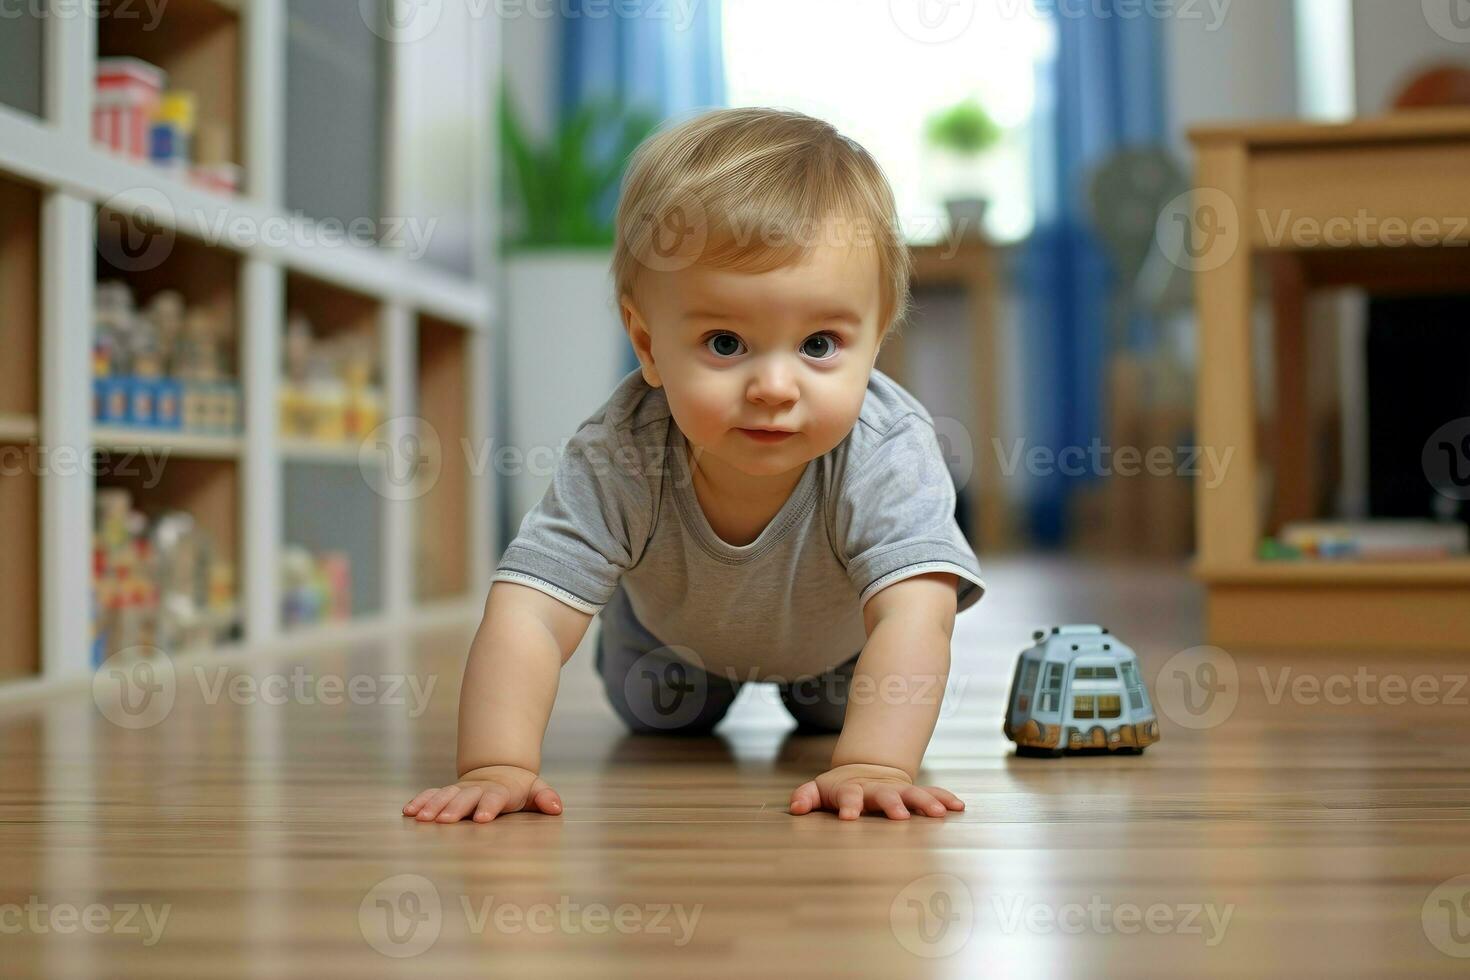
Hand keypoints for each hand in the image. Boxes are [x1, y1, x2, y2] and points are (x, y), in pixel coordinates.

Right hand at [402, 765, 563, 822]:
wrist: (499, 770)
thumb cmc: (520, 788)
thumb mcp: (536, 789)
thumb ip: (545, 797)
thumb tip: (556, 808)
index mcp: (501, 791)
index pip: (495, 798)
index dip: (489, 807)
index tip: (482, 819)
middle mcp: (478, 789)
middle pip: (466, 798)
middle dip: (455, 808)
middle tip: (444, 821)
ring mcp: (461, 790)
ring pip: (445, 796)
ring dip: (433, 807)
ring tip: (421, 819)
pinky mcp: (448, 793)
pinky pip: (431, 795)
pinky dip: (420, 801)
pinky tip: (408, 812)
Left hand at [788, 763, 964, 820]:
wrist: (867, 770)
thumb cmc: (840, 788)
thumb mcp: (820, 790)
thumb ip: (805, 796)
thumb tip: (794, 807)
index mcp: (853, 789)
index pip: (849, 796)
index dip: (848, 805)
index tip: (849, 818)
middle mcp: (878, 789)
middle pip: (885, 795)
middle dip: (892, 804)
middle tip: (899, 817)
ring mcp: (898, 789)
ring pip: (913, 794)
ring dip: (925, 803)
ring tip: (938, 814)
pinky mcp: (914, 794)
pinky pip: (933, 795)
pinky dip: (944, 799)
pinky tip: (958, 807)